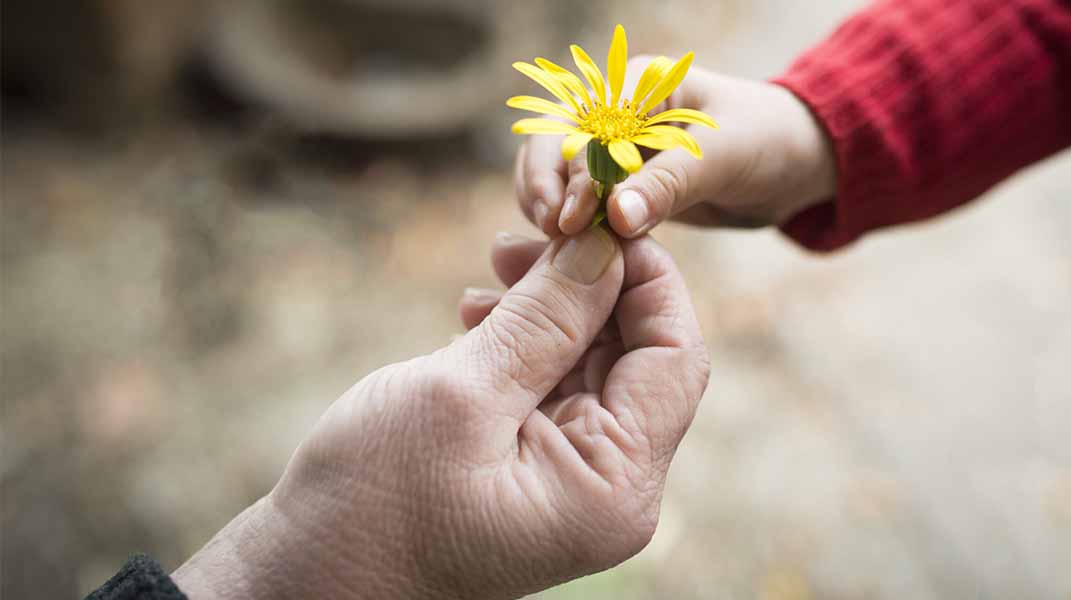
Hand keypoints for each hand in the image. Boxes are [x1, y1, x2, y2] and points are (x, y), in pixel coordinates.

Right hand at [172, 228, 709, 598]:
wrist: (308, 576)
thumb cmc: (372, 503)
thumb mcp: (463, 393)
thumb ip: (545, 317)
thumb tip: (606, 244)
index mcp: (615, 486)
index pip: (675, 357)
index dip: (647, 277)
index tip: (598, 217)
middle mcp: (611, 487)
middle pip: (638, 355)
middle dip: (591, 284)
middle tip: (524, 236)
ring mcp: (574, 480)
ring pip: (593, 362)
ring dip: (552, 306)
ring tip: (493, 268)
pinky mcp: (535, 467)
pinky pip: (553, 385)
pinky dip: (526, 340)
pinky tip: (479, 315)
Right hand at [515, 57, 836, 237]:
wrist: (795, 164)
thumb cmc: (768, 143)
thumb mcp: (724, 158)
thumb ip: (670, 185)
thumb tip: (616, 217)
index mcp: (640, 85)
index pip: (586, 125)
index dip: (575, 172)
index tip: (574, 219)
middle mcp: (618, 112)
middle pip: (553, 142)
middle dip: (545, 183)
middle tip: (552, 229)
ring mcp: (614, 149)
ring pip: (556, 172)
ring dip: (548, 203)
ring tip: (553, 242)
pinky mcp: (621, 185)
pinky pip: (580, 201)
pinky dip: (569, 222)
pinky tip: (569, 249)